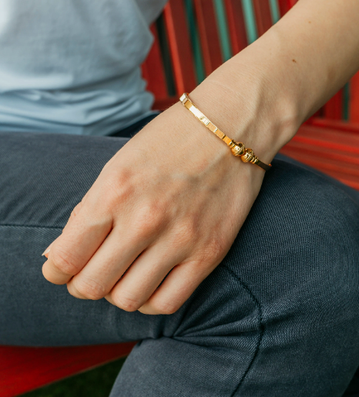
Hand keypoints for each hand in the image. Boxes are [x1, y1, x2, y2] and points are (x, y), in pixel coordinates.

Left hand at [42, 101, 265, 313]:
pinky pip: (167, 303)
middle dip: (82, 284)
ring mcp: (180, 239)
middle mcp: (145, 219)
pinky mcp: (209, 252)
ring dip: (116, 293)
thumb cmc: (169, 143)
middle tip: (91, 272)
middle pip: (91, 286)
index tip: (61, 268)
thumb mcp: (119, 165)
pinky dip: (150, 300)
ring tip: (123, 275)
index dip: (55, 270)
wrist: (230, 128)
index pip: (65, 258)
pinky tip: (150, 281)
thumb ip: (89, 211)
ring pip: (127, 300)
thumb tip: (60, 255)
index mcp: (114, 191)